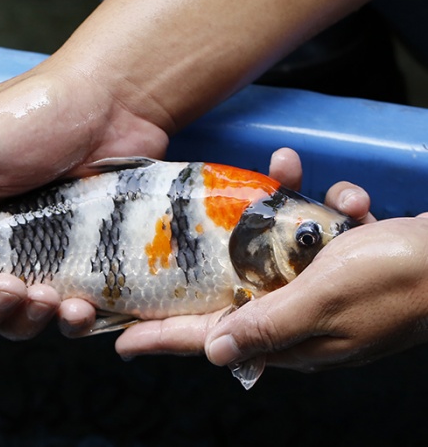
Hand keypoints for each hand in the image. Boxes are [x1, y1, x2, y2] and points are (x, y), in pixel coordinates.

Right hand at [0, 62, 167, 350]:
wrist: (117, 103)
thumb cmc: (39, 111)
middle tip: (8, 290)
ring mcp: (35, 255)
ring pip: (13, 315)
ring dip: (24, 318)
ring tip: (50, 298)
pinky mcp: (76, 264)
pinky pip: (63, 313)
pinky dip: (68, 321)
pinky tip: (79, 308)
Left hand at [115, 147, 410, 371]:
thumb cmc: (401, 280)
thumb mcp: (325, 300)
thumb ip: (268, 325)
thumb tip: (215, 351)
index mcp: (289, 338)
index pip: (209, 341)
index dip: (164, 340)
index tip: (122, 340)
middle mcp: (296, 318)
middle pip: (230, 290)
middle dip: (213, 251)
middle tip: (189, 220)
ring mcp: (318, 290)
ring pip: (271, 251)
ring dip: (278, 208)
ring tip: (289, 171)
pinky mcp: (340, 265)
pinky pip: (313, 236)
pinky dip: (326, 211)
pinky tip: (349, 198)